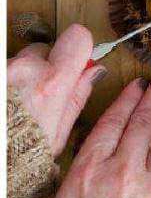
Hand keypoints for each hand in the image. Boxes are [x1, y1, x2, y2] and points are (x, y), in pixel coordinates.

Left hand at [7, 23, 103, 157]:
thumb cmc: (16, 159)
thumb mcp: (56, 136)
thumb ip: (77, 97)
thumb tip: (94, 72)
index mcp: (51, 83)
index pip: (77, 38)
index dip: (78, 49)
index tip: (74, 62)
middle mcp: (24, 69)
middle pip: (43, 51)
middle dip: (42, 68)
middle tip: (36, 95)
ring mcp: (4, 70)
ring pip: (19, 62)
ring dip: (19, 78)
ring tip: (14, 105)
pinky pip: (5, 71)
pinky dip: (6, 85)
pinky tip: (5, 105)